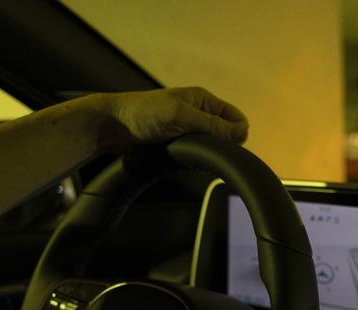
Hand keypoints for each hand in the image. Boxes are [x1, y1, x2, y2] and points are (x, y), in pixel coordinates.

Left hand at [97, 87, 248, 149]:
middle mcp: (199, 113)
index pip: (236, 117)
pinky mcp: (180, 142)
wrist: (113, 126)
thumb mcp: (181, 116)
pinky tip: (190, 161)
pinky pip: (199, 153)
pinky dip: (198, 158)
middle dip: (225, 144)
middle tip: (210, 152)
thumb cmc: (144, 114)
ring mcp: (189, 128)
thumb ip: (212, 125)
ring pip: (214, 145)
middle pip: (227, 133)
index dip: (238, 133)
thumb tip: (243, 133)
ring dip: (210, 152)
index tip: (229, 146)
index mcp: (203, 100)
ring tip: (196, 155)